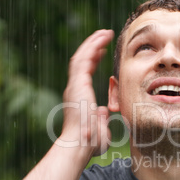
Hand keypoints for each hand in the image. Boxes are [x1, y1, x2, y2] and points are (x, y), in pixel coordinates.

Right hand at [60, 30, 113, 155]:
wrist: (80, 146)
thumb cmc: (89, 144)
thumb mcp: (99, 129)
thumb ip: (101, 118)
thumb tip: (104, 110)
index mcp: (79, 97)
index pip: (84, 73)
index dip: (93, 60)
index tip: (102, 52)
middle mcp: (74, 89)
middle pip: (81, 61)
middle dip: (92, 47)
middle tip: (102, 36)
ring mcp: (74, 86)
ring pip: (81, 57)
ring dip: (92, 43)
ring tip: (104, 33)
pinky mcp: (78, 84)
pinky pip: (83, 61)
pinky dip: (92, 48)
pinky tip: (101, 40)